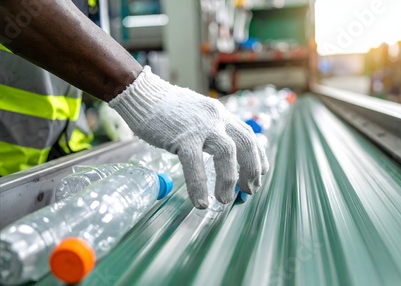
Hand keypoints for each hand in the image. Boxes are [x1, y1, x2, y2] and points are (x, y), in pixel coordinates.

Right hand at [109, 66, 268, 208]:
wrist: (141, 94)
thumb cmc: (166, 109)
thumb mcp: (197, 115)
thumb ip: (209, 130)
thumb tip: (219, 154)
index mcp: (220, 114)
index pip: (248, 135)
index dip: (257, 157)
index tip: (259, 175)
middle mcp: (216, 117)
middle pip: (246, 143)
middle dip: (251, 170)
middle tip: (249, 191)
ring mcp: (200, 126)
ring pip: (227, 153)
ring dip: (230, 180)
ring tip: (225, 200)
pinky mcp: (182, 137)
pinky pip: (195, 165)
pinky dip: (200, 186)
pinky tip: (201, 202)